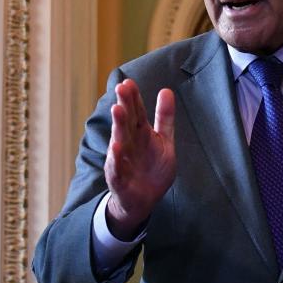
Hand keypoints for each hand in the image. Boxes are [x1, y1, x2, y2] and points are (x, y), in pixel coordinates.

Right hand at [104, 80, 175, 239]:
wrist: (142, 200)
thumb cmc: (151, 168)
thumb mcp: (164, 141)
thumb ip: (165, 118)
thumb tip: (166, 90)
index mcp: (140, 133)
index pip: (137, 112)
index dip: (134, 98)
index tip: (129, 82)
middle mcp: (128, 143)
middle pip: (127, 122)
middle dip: (125, 105)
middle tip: (122, 88)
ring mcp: (122, 160)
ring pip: (120, 140)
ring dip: (118, 125)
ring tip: (118, 109)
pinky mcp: (119, 179)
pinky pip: (117, 167)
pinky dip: (116, 158)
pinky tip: (115, 147)